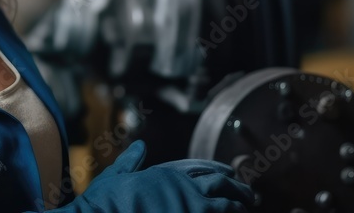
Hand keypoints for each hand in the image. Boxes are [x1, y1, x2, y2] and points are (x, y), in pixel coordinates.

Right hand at [68, 141, 253, 212]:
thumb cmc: (105, 199)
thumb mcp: (117, 174)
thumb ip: (131, 160)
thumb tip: (140, 146)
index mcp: (165, 175)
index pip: (199, 169)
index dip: (217, 170)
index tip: (230, 173)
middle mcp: (181, 189)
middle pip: (218, 185)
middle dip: (236, 188)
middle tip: (248, 193)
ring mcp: (188, 208)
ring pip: (222, 204)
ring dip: (236, 205)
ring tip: (246, 207)